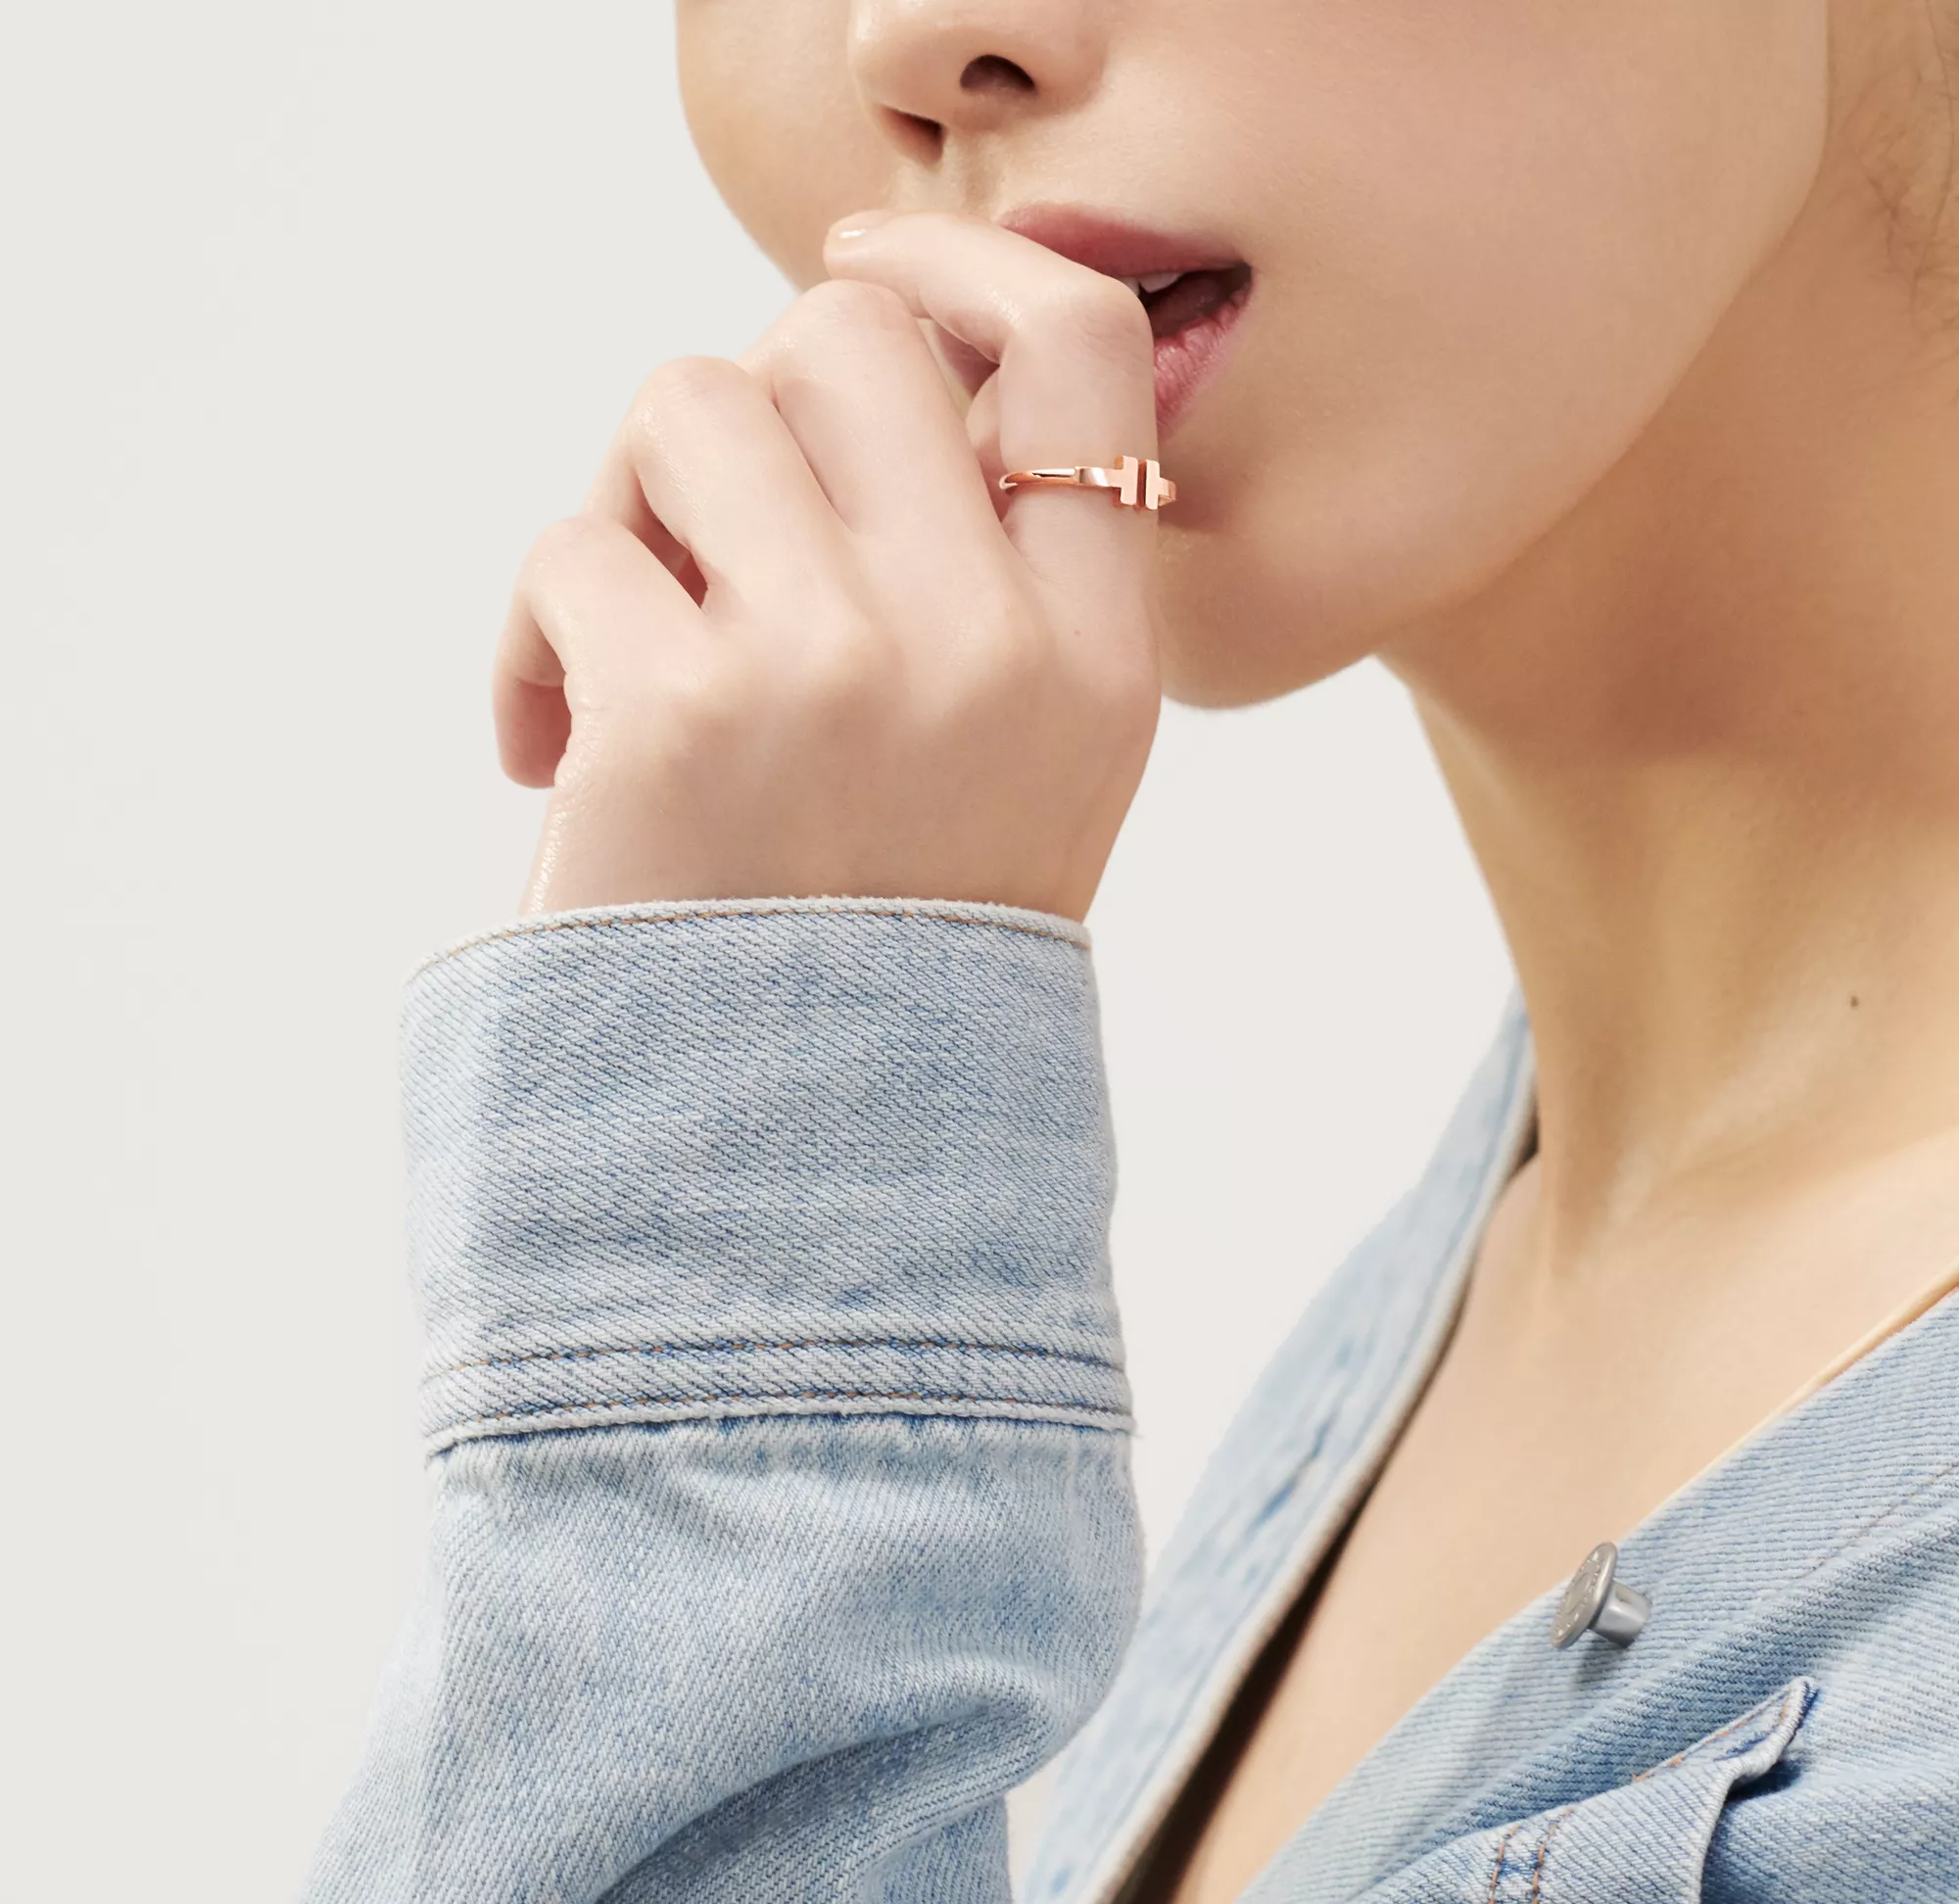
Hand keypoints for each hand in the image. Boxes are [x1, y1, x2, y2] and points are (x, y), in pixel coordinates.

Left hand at [493, 212, 1163, 922]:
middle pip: (845, 337)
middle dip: (750, 399)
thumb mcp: (1017, 775)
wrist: (792, 1173)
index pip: (1082, 353)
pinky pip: (571, 551)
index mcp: (1097, 657)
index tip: (862, 259)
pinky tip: (546, 750)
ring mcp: (834, 670)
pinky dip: (531, 637)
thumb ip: (985, 583)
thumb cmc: (885, 960)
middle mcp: (987, 643)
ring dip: (628, 506)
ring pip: (688, 404)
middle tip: (705, 528)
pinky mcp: (676, 716)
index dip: (967, 262)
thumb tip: (840, 372)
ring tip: (619, 640)